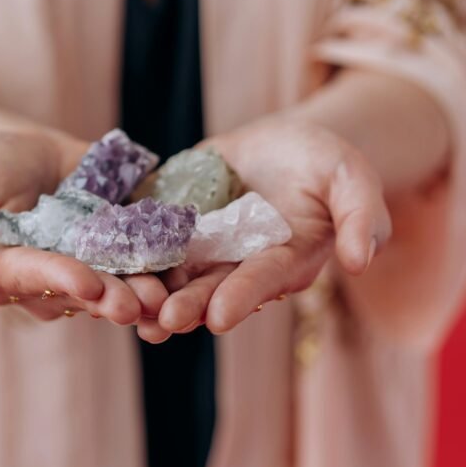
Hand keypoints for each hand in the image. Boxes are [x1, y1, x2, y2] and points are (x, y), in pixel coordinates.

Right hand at [0, 129, 167, 324]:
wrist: (22, 149)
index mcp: (7, 272)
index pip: (34, 277)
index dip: (62, 279)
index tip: (89, 285)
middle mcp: (50, 280)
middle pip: (82, 293)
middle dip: (112, 298)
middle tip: (141, 303)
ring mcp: (88, 267)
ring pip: (117, 286)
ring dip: (143, 293)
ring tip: (166, 296)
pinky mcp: (117, 250)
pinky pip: (142, 260)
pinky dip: (164, 267)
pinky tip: (186, 271)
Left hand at [152, 117, 391, 336]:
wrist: (283, 144)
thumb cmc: (325, 162)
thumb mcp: (350, 177)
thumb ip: (361, 217)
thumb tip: (359, 262)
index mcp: (284, 261)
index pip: (262, 281)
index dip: (242, 297)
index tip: (220, 317)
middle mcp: (240, 265)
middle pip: (213, 289)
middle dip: (189, 306)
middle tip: (163, 322)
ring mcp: (205, 249)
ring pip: (176, 278)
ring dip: (154, 297)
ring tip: (128, 312)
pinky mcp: (176, 227)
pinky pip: (150, 243)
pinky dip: (130, 256)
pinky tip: (104, 267)